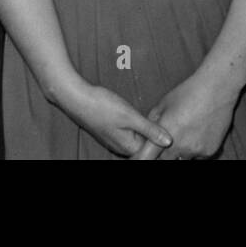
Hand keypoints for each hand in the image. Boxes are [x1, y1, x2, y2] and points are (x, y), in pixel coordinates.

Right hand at [54, 77, 172, 157]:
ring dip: (142, 128)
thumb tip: (169, 141)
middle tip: (161, 117)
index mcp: (128, 147)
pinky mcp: (108, 131)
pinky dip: (133, 125)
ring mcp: (113, 140)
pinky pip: (126, 132)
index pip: (152, 148)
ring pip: (135, 137)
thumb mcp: (130, 116)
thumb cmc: (101, 105)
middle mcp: (121, 147)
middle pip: (144, 144)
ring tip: (148, 114)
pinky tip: (133, 114)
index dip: (161, 136)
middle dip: (152, 133)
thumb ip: (150, 129)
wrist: (75, 97)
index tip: (169, 124)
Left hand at [129, 69, 238, 159]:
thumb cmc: (187, 93)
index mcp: (166, 133)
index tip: (140, 156)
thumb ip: (152, 123)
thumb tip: (145, 136)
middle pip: (165, 161)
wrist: (216, 89)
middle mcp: (181, 146)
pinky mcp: (209, 152)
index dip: (141, 158)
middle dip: (162, 154)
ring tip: (184, 132)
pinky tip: (196, 133)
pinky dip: (194, 150)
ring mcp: (196, 151)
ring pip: (182, 159)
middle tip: (166, 141)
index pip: (146, 157)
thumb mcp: (163, 104)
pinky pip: (197, 157)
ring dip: (179, 152)